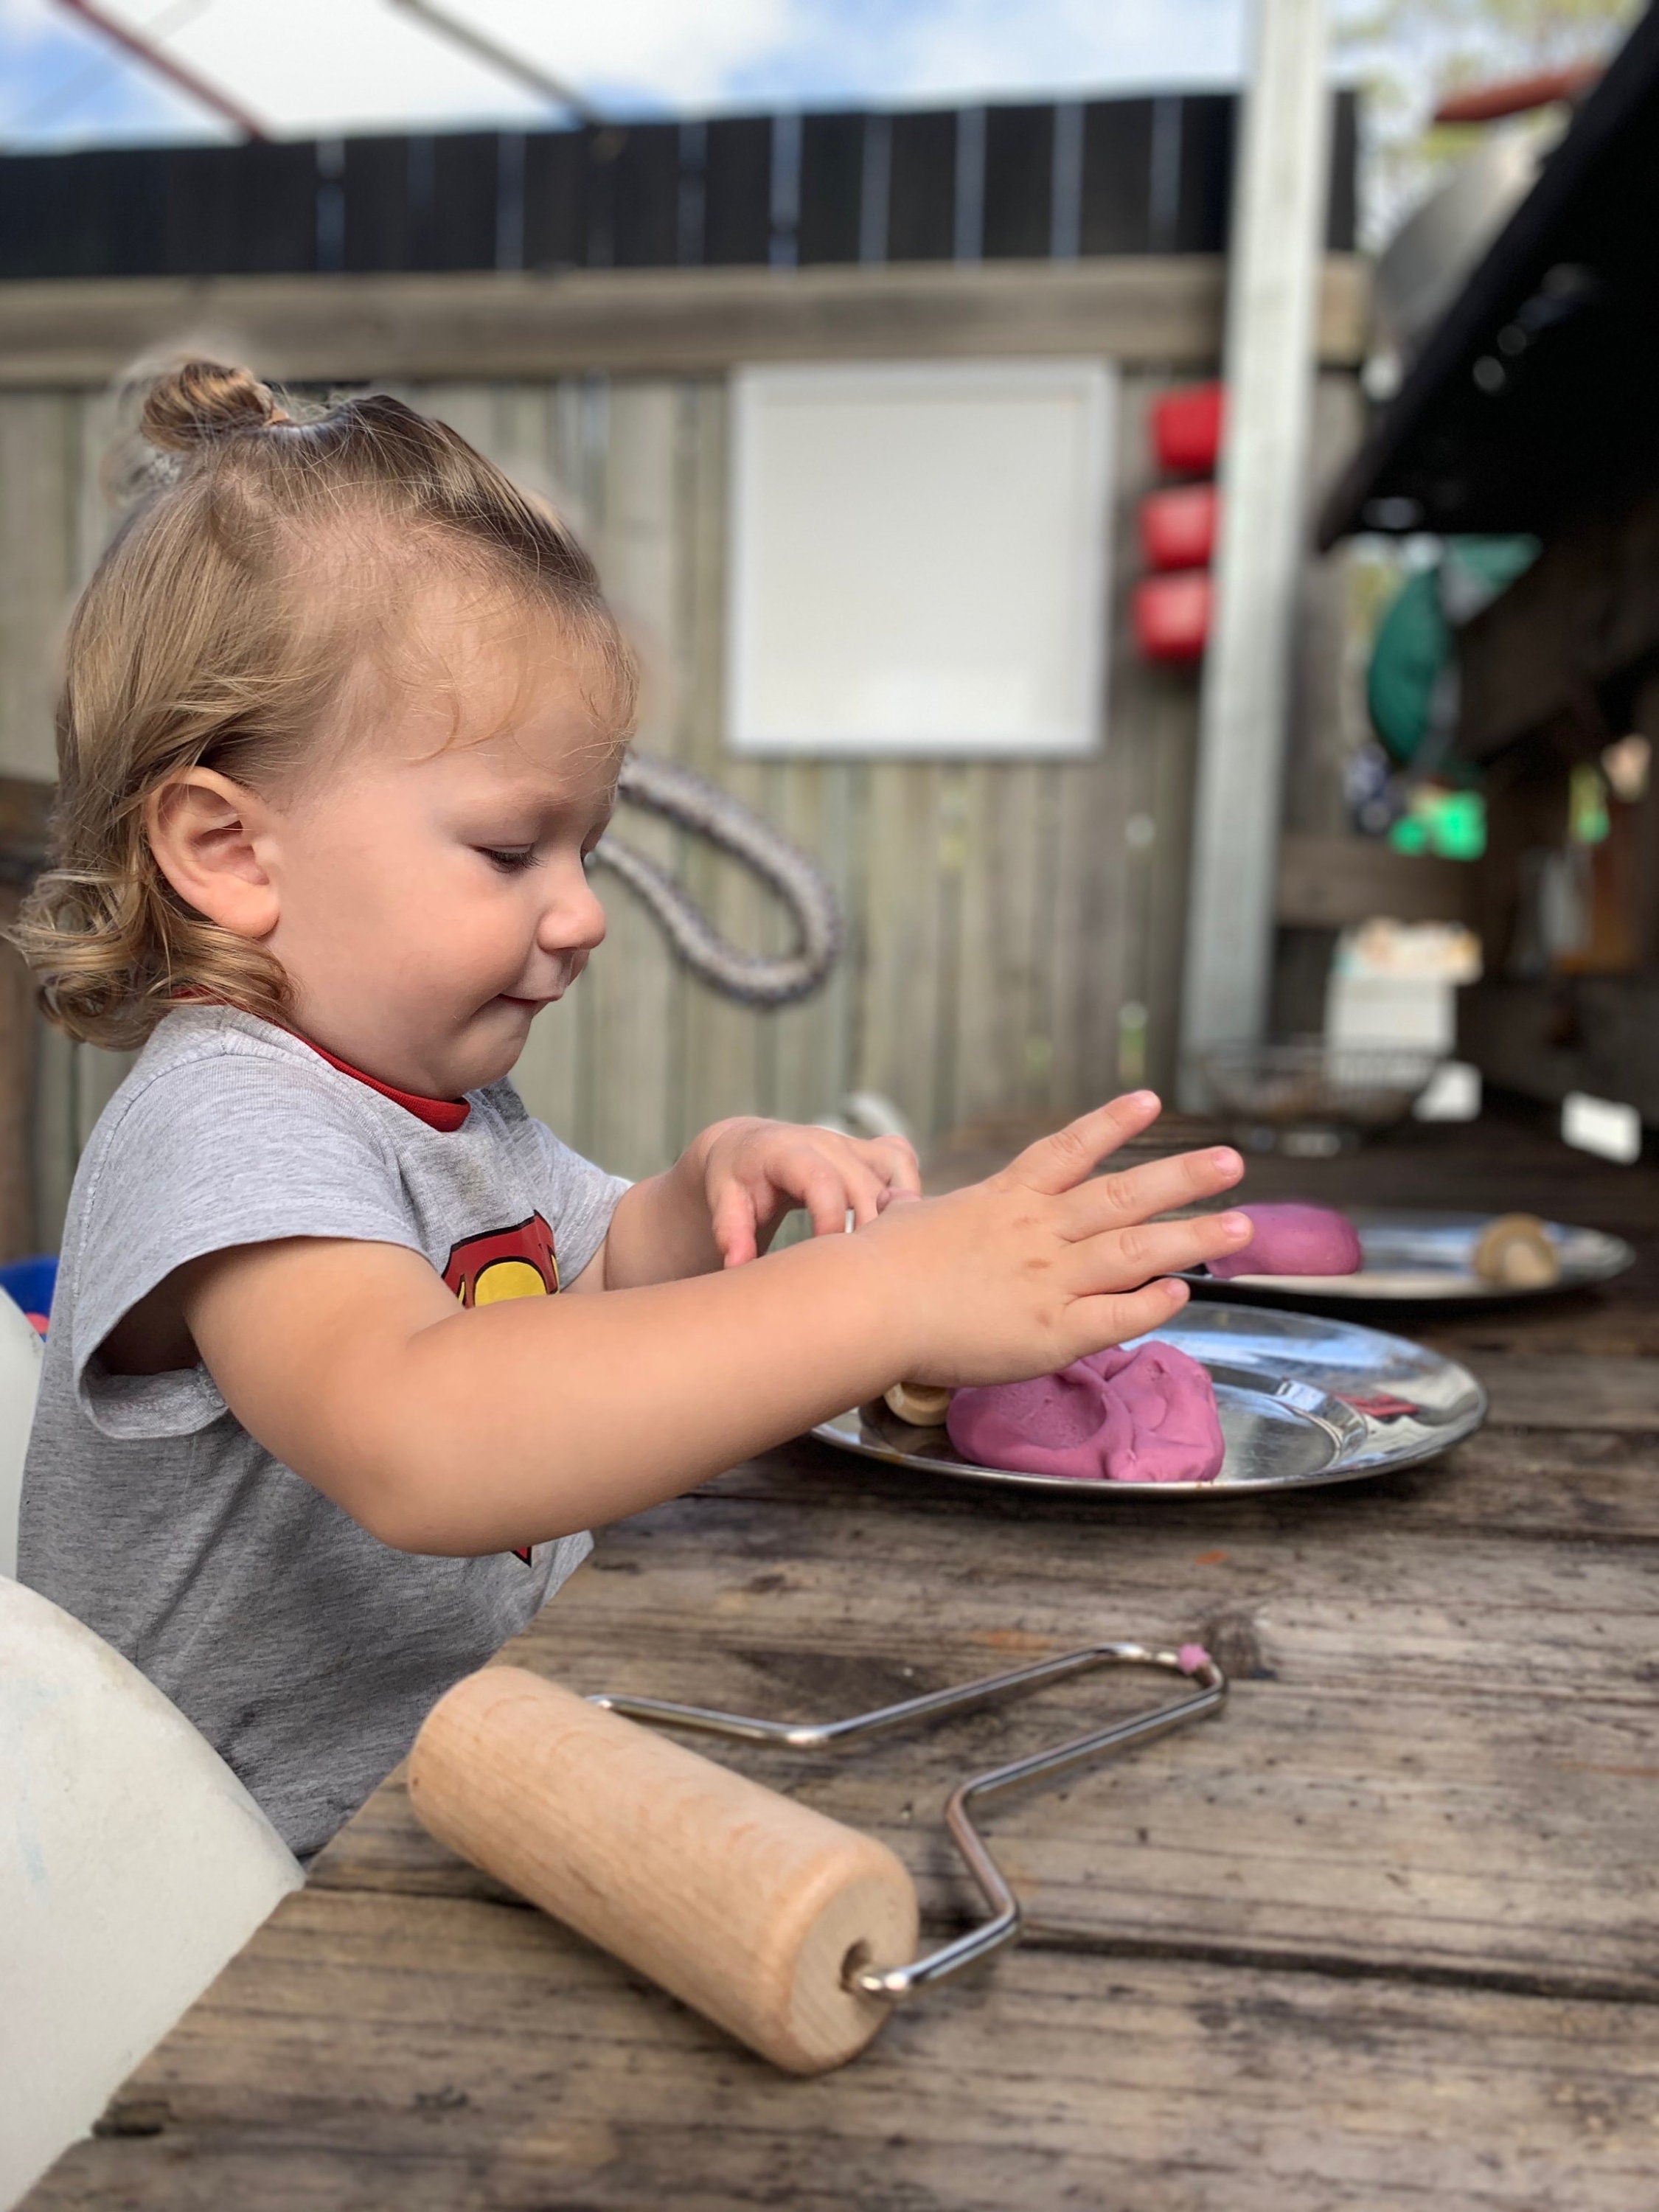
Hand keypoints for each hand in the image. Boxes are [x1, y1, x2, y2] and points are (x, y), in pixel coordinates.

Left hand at [692, 1116, 921, 1267]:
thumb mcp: (722, 1201)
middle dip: (866, 1233)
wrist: (746, 1148)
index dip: (830, 1225)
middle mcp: (824, 1141)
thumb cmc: (734, 1180)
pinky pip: (902, 1161)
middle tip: (855, 1275)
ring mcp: (850, 1143)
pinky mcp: (867, 1149)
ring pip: (894, 1170)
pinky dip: (908, 1192)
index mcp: (785, 1150)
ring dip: (895, 1213)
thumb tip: (739, 1267)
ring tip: (879, 1254)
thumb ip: (729, 1232)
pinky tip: (891, 1229)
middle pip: (864, 1186)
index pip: (823, 1183)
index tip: (823, 1264)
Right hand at [864, 1090, 1252, 1385]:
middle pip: (1122, 1196)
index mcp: (1005, 1199)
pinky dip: (1151, 1302)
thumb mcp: (902, 1217)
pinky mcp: (1050, 1331)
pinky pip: (1114, 1315)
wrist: (867, 1305)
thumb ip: (918, 1208)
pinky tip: (1182, 1292)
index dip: (1112, 1124)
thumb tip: (897, 1198)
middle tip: (1232, 1161)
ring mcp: (1049, 1280)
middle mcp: (1038, 1231)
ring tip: (1241, 1224)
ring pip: (1134, 1250)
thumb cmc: (876, 1264)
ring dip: (1192, 1236)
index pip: (1068, 1151)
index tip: (1152, 1101)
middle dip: (1182, 1177)